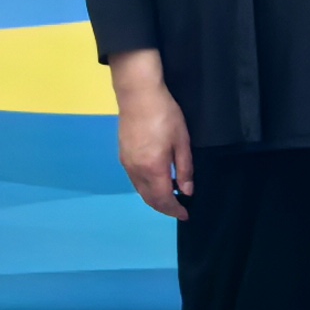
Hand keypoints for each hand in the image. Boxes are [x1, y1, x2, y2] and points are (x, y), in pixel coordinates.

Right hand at [108, 52, 190, 219]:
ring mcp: (127, 164)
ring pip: (140, 190)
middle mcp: (136, 171)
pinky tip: (156, 182)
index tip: (185, 214)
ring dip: (154, 198)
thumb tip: (186, 191)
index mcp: (153, 168)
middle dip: (164, 208)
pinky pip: (134, 180)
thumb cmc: (165, 114)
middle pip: (149, 199)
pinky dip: (146, 188)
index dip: (175, 210)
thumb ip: (184, 168)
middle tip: (179, 209)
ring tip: (170, 197)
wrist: (138, 95)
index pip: (164, 199)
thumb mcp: (182, 141)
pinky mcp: (122, 156)